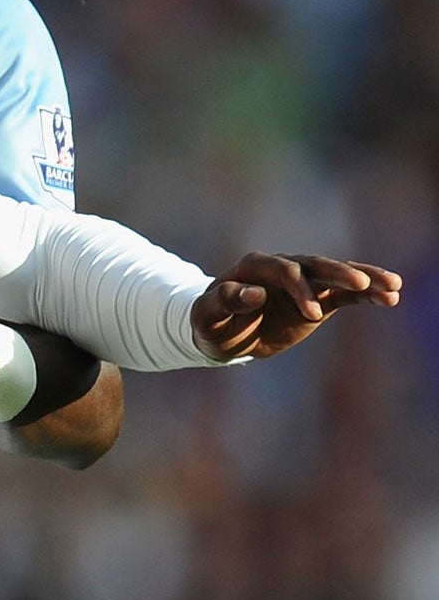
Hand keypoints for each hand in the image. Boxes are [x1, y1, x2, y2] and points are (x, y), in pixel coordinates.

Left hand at [191, 252, 401, 360]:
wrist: (223, 333)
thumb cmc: (210, 322)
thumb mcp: (207, 316)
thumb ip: (226, 301)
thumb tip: (255, 294)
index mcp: (255, 266)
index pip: (284, 272)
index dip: (299, 290)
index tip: (312, 316)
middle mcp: (283, 268)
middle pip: (315, 266)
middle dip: (339, 274)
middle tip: (363, 286)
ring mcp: (304, 283)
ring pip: (337, 275)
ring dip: (365, 279)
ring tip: (393, 286)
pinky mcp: (319, 299)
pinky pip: (346, 295)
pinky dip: (368, 295)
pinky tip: (392, 296)